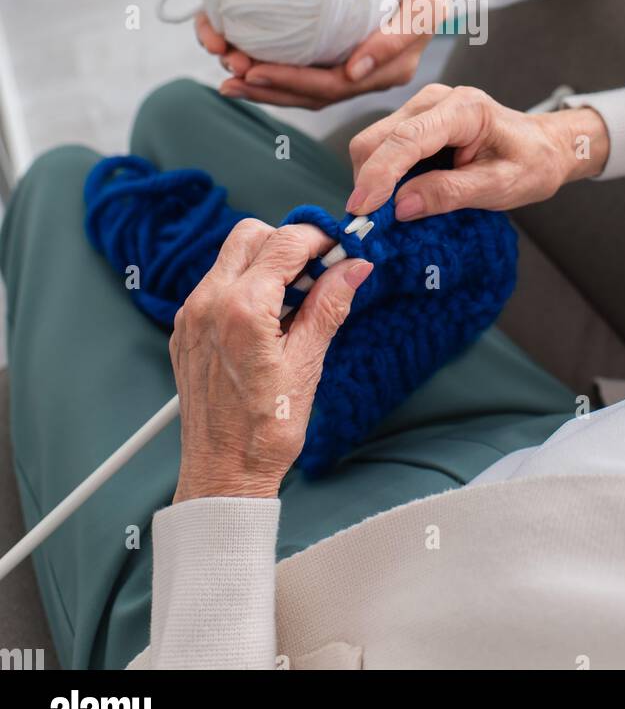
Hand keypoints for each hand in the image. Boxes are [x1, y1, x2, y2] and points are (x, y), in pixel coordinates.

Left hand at [170, 218, 371, 501]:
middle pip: (251, 234)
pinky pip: (216, 284)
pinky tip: (269, 318)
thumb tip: (353, 268)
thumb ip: (329, 305)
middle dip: (288, 243)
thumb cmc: (263, 432)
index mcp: (241, 309)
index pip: (284, 242)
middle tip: (319, 272)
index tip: (341, 251)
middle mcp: (208, 303)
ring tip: (296, 301)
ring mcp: (192, 315)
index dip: (319, 239)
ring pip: (231, 256)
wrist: (222, 474)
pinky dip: (245, 284)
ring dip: (267, 262)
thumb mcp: (308, 364)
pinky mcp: (186, 329)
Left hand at [213, 0, 451, 109]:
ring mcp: (350, 69)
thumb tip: (354, 70)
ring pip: (300, 88)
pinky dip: (270, 66)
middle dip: (266, 89)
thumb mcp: (425, 5)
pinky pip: (300, 68)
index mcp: (387, 73)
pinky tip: (241, 56)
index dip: (291, 83)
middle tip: (229, 78)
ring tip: (225, 73)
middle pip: (308, 95)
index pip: (331, 87)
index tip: (254, 72)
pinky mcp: (337, 55)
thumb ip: (395, 38)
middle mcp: (364, 77)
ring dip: (261, 84)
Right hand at [346, 83, 609, 219]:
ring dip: (373, 180)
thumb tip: (401, 207)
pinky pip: (383, 147)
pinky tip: (397, 197)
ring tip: (389, 213)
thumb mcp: (500, 187)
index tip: (361, 210)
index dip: (379, 175)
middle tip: (374, 224)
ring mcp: (421, 107)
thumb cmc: (530, 164)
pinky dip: (381, 175)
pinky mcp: (414, 120)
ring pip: (373, 143)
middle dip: (369, 181)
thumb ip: (450, 194)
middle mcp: (435, 100)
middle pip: (377, 139)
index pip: (407, 139)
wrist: (543, 146)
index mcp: (463, 109)